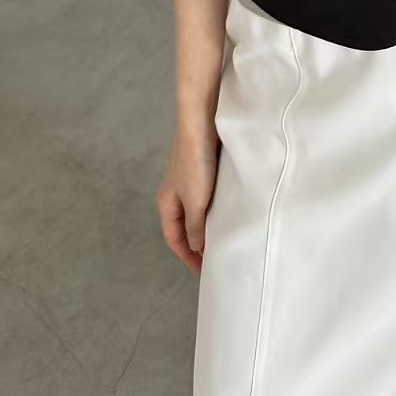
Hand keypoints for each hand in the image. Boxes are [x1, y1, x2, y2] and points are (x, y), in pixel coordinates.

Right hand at [156, 125, 219, 271]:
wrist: (202, 123)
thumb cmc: (195, 163)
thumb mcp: (195, 200)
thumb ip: (195, 226)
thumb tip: (196, 246)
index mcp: (167, 203)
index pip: (174, 239)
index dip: (187, 257)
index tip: (204, 271)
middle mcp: (175, 193)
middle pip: (184, 226)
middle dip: (197, 243)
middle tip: (216, 258)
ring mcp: (189, 180)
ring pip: (197, 211)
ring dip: (207, 225)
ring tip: (224, 237)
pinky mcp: (203, 169)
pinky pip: (207, 197)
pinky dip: (215, 208)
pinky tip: (229, 210)